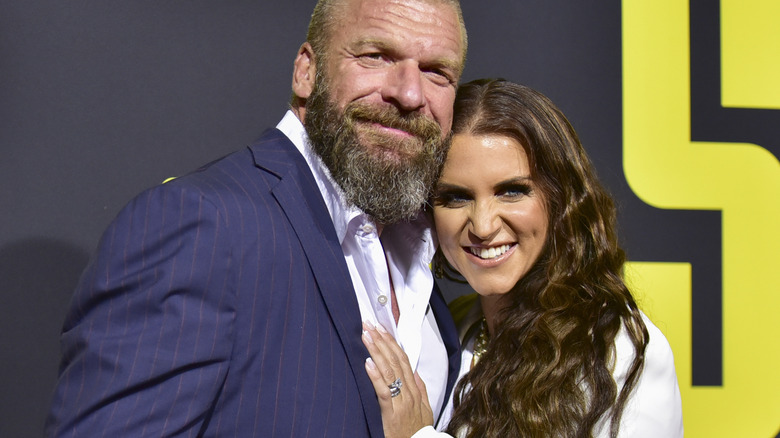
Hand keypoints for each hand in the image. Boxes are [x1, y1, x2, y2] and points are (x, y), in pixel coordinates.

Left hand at [362, 322, 433, 437]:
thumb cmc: (417, 432)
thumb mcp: (425, 409)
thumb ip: (420, 389)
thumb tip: (415, 372)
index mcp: (415, 389)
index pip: (403, 359)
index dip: (392, 342)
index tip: (382, 328)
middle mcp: (409, 392)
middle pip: (395, 360)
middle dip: (382, 340)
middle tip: (370, 324)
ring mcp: (401, 402)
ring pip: (389, 371)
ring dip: (376, 351)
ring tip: (367, 336)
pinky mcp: (392, 413)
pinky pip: (384, 391)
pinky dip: (376, 376)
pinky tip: (368, 363)